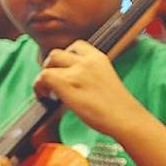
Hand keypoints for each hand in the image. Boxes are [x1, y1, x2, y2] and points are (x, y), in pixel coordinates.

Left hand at [33, 40, 149, 137]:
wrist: (126, 119)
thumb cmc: (119, 108)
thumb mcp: (107, 81)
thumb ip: (91, 75)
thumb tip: (74, 82)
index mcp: (99, 58)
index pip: (76, 46)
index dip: (66, 57)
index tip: (65, 69)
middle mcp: (87, 62)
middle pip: (57, 53)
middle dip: (51, 67)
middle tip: (54, 82)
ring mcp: (77, 73)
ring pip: (48, 64)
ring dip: (44, 77)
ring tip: (49, 91)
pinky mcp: (68, 85)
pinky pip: (43, 77)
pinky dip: (39, 87)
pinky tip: (45, 97)